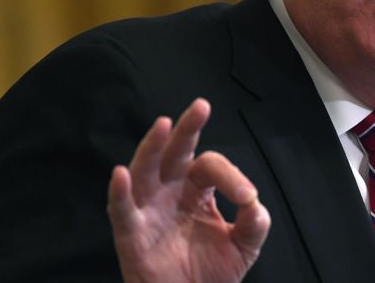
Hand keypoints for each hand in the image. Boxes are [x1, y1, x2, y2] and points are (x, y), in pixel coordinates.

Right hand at [107, 98, 269, 282]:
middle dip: (186, 130)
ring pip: (145, 173)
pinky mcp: (132, 237)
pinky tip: (120, 174)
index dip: (231, 176)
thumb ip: (255, 221)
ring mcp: (149, 213)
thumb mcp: (245, 243)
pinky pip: (122, 212)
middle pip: (175, 154)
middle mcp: (170, 194)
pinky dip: (120, 193)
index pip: (209, 167)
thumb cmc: (214, 272)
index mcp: (196, 191)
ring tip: (163, 125)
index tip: (247, 197)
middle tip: (200, 107)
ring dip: (151, 148)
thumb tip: (253, 201)